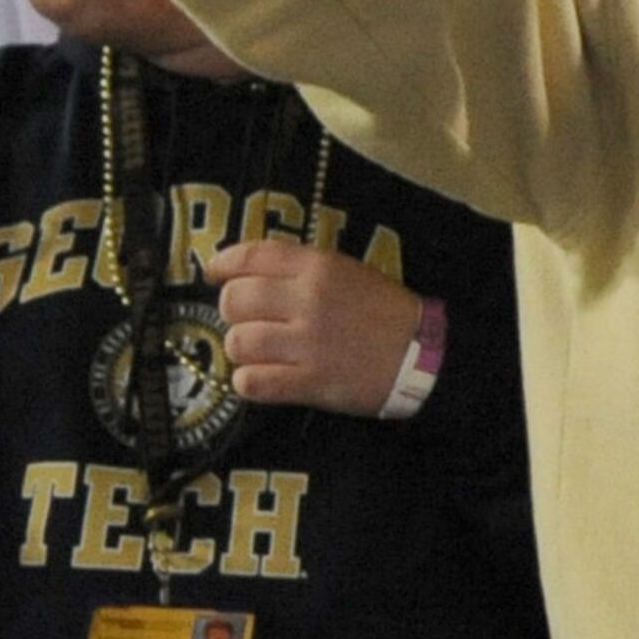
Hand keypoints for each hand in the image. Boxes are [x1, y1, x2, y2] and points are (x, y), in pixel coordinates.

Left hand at [208, 235, 427, 417]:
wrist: (423, 355)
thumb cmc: (385, 312)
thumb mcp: (351, 273)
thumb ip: (303, 269)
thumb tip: (247, 271)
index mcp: (321, 268)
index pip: (253, 256)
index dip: (223, 263)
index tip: (215, 273)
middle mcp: (309, 301)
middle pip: (235, 300)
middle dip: (234, 312)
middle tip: (250, 320)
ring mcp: (307, 343)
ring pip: (237, 343)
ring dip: (243, 350)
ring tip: (262, 353)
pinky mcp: (308, 382)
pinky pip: (250, 382)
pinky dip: (250, 381)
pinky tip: (265, 378)